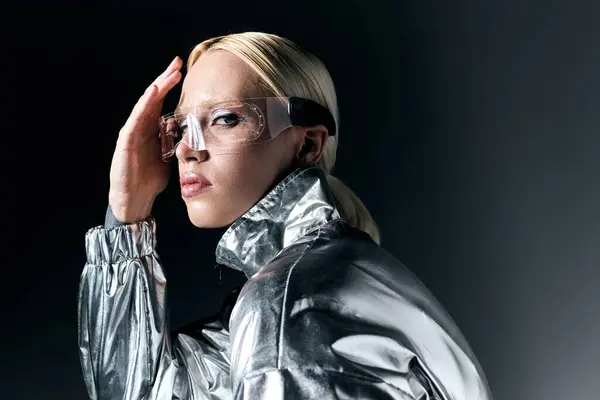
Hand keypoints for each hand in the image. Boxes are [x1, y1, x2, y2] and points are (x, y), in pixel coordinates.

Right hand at [108, 56, 182, 222]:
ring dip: (155, 89)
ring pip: (143, 105)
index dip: (170, 86)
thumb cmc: (150, 179)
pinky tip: (151, 94)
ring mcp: (131, 133)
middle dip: (164, 80)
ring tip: (166, 75)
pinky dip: (143, 106)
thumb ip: (175, 141)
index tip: (183, 70)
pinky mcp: (125, 143)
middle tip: (176, 63)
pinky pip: (135, 121)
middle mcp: (140, 127)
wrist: (135, 200)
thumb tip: (191, 131)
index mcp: (151, 129)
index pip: (161, 102)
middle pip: (152, 98)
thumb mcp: (169, 156)